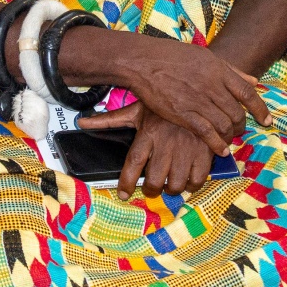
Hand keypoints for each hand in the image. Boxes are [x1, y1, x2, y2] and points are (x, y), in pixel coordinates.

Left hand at [79, 103, 216, 199]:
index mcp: (149, 132)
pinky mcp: (205, 152)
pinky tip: (186, 178)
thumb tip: (81, 122)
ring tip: (168, 182)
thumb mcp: (136, 109)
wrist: (198, 92)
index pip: (134, 163)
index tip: (123, 194)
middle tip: (150, 187)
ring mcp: (187, 149)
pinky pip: (197, 180)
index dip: (126, 182)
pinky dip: (191, 185)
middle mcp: (167, 143)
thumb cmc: (163, 105)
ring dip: (170, 188)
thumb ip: (109, 120)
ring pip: (175, 184)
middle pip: (154, 180)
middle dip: (150, 189)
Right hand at [116, 36, 270, 153]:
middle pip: (237, 112)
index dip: (260, 109)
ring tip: (229, 139)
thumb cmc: (174, 56)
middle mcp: (211, 85)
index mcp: (219, 70)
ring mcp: (197, 100)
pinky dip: (217, 144)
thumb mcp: (205, 56)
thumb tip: (254, 80)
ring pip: (224, 124)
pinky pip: (206, 133)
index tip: (267, 120)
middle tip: (240, 130)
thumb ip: (231, 70)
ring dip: (230, 135)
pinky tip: (220, 150)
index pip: (248, 92)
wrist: (144, 62)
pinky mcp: (183, 114)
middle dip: (242, 125)